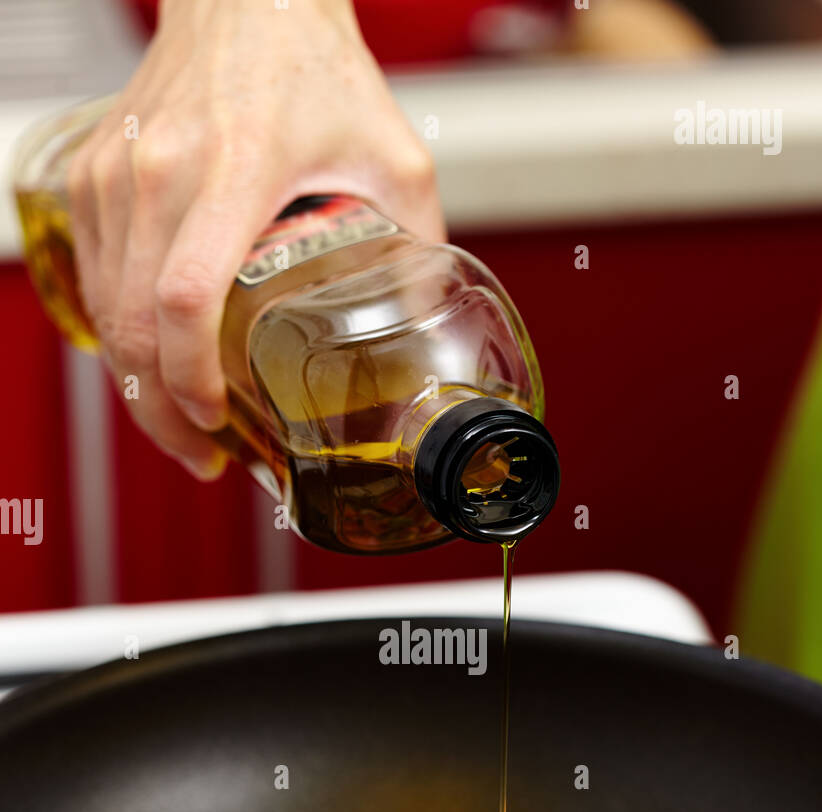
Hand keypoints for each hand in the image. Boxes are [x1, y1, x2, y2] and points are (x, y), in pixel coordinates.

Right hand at [68, 0, 443, 475]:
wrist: (246, 2)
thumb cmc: (313, 68)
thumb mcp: (394, 155)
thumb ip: (418, 246)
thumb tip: (425, 335)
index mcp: (234, 168)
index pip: (183, 299)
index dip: (190, 380)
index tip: (216, 422)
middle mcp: (159, 171)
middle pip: (131, 326)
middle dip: (159, 410)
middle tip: (201, 454)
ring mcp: (115, 174)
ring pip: (103, 311)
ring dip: (135, 383)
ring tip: (181, 425)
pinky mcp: (93, 176)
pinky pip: (93, 279)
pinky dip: (118, 335)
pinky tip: (154, 366)